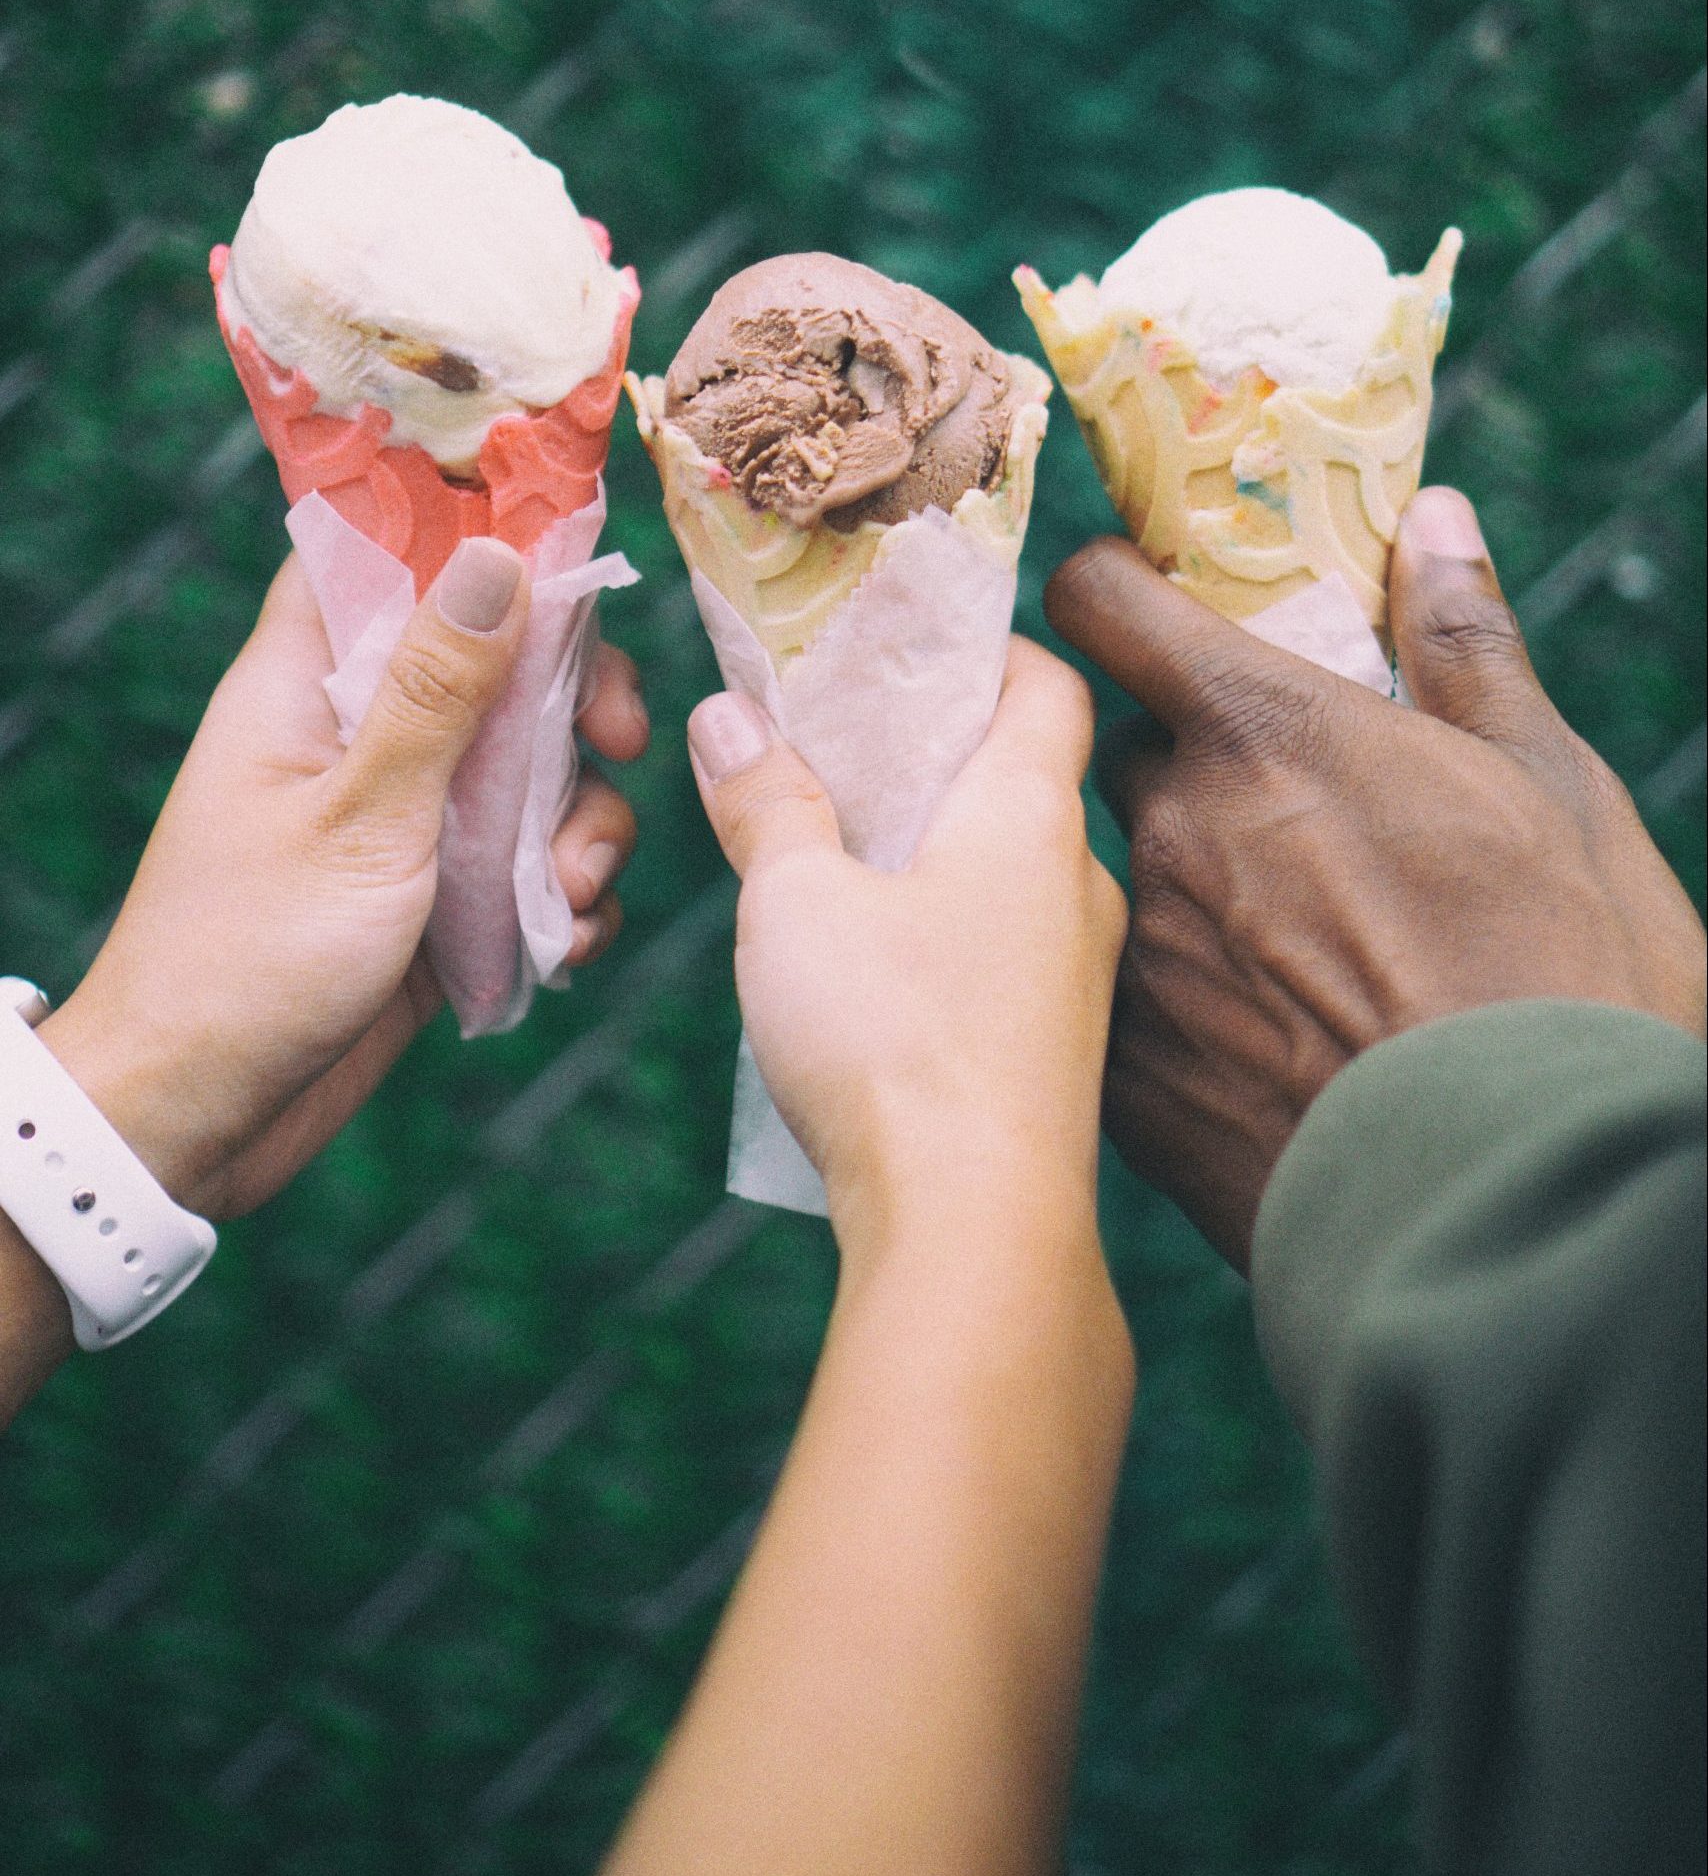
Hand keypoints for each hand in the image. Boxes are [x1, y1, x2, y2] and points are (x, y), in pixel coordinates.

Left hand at [39, 539, 648, 1220]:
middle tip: (620, 744)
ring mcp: (405, 820)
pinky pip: (530, 866)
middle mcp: (360, 738)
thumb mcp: (361, 817)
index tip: (572, 571)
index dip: (479, 543)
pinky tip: (564, 947)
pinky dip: (565, 899)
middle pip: (496, 665)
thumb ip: (436, 693)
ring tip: (572, 895)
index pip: (387, 556)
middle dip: (576, 705)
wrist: (203, 1118)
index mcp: (307, 685)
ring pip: (533, 773)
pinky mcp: (439, 898)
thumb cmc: (250, 959)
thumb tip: (498, 557)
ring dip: (582, 825)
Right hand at [686, 638, 1128, 1261]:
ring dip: (937, 848)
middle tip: (842, 744)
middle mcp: (1078, 884)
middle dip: (936, 751)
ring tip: (840, 852)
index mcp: (1029, 814)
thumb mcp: (796, 901)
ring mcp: (1077, 975)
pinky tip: (876, 965)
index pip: (1046, 684)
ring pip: (1012, 873)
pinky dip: (949, 926)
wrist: (976, 1232)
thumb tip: (731, 718)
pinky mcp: (1055, 1052)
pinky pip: (1006, 951)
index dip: (984, 648)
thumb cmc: (893, 1042)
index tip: (910, 643)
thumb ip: (766, 801)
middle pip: (1024, 777)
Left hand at [1045, 486, 1705, 1269]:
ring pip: (1123, 887)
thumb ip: (1464, 642)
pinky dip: (1176, 1009)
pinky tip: (1270, 1051)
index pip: (1101, 608)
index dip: (1112, 596)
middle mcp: (1167, 834)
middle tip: (1279, 818)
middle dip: (1179, 768)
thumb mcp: (1549, 786)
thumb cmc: (1566, 980)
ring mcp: (1138, 963)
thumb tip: (1428, 518)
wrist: (1528, 1210)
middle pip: (1119, 759)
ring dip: (1184, 895)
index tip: (1141, 609)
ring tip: (1296, 958)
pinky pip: (1123, 1010)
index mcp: (1261, 734)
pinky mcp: (1128, 1083)